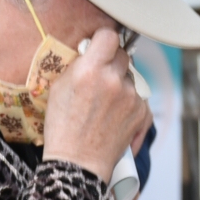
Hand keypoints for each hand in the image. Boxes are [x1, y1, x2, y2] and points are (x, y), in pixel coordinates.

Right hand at [43, 26, 149, 181]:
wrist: (77, 163)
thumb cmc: (62, 128)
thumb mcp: (58, 88)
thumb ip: (78, 64)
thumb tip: (90, 50)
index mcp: (90, 70)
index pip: (108, 35)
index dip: (103, 39)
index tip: (100, 46)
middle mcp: (113, 80)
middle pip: (122, 55)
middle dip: (112, 64)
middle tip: (99, 79)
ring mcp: (130, 97)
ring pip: (131, 78)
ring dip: (121, 85)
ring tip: (104, 105)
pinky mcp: (141, 112)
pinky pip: (139, 97)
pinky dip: (130, 103)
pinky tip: (115, 115)